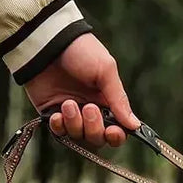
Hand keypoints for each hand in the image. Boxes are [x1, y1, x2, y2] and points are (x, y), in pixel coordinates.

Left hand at [23, 33, 138, 147]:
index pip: (117, 129)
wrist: (48, 44)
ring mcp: (70, 113)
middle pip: (97, 138)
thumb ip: (119, 99)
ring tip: (68, 103)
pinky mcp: (51, 113)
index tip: (113, 131)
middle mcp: (90, 110)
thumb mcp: (106, 70)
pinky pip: (58, 132)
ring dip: (75, 124)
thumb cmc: (81, 51)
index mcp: (107, 100)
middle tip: (88, 108)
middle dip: (94, 128)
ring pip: (78, 136)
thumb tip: (134, 125)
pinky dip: (59, 126)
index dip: (116, 136)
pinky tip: (57, 114)